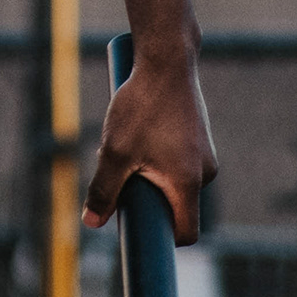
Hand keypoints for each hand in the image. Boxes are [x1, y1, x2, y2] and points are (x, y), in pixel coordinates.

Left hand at [83, 42, 215, 243]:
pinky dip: (160, 156)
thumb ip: (103, 190)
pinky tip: (141, 133)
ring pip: (176, 179)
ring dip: (152, 174)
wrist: (165, 57)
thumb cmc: (142, 105)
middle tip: (122, 179)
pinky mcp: (199, 135)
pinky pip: (179, 159)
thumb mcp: (115, 151)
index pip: (186, 233)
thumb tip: (91, 222)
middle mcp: (205, 171)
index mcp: (189, 183)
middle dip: (148, 199)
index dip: (162, 239)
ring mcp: (205, 151)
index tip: (138, 230)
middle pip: (177, 206)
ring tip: (128, 147)